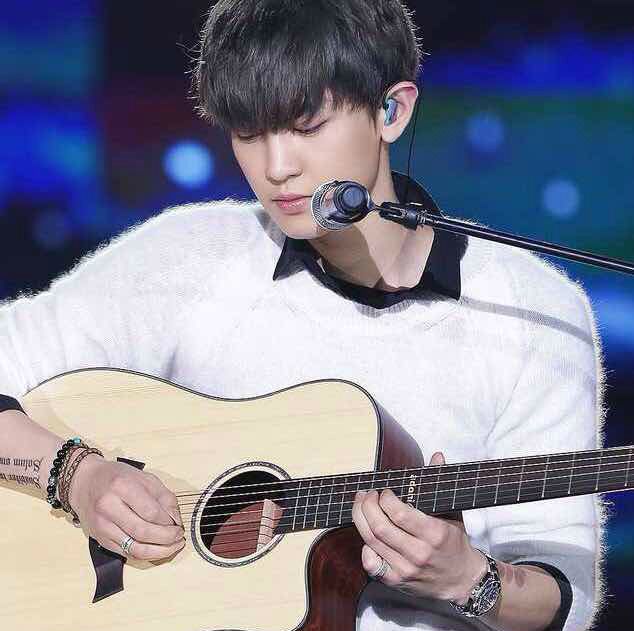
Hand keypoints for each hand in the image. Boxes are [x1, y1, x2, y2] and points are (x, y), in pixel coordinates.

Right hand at [68, 454, 185, 560]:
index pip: (151, 512)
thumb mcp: (145, 477)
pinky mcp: (100, 539)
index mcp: (122, 487)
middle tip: (179, 536)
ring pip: (134, 548)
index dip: (169, 522)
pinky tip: (156, 549)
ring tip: (172, 546)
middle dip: (166, 538)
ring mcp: (102, 526)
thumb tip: (176, 518)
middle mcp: (108, 507)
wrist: (85, 482)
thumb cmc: (116, 478)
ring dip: (158, 551)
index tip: (178, 523)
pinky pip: (126, 553)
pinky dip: (145, 554)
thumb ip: (164, 496)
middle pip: (143, 532)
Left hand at [351, 451, 485, 602]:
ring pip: (372, 541)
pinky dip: (364, 546)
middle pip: (380, 527)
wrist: (462, 581)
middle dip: (367, 505)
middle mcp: (418, 553)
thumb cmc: (455, 542)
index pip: (399, 514)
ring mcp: (405, 569)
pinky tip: (367, 533)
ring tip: (361, 504)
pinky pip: (371, 563)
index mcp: (434, 534)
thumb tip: (436, 456)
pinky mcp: (395, 581)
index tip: (385, 491)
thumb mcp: (452, 510)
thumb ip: (440, 482)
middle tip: (367, 494)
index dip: (385, 498)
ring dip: (360, 518)